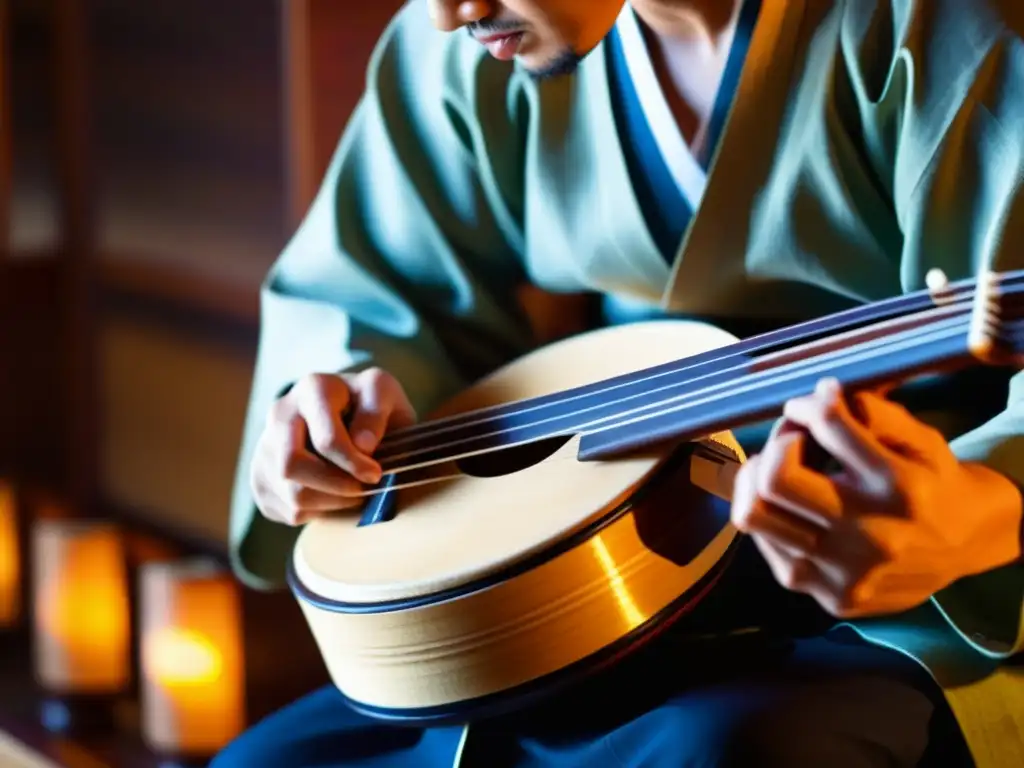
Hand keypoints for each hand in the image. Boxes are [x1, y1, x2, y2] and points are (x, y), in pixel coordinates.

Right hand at [251, 368, 415, 525]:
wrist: (350, 416)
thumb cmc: (370, 407)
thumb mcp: (384, 395)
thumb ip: (376, 413)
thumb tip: (363, 445)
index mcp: (313, 389)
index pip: (325, 440)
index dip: (353, 464)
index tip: (375, 474)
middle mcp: (280, 414)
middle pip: (292, 466)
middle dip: (335, 487)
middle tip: (363, 489)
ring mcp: (265, 446)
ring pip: (292, 495)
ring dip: (331, 502)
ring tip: (354, 492)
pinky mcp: (261, 478)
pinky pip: (287, 510)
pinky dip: (318, 511)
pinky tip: (334, 494)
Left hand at [730, 378, 1022, 618]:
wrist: (967, 546)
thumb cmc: (932, 481)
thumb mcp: (918, 436)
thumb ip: (872, 412)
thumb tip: (818, 397)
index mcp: (898, 485)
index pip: (827, 426)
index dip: (808, 405)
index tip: (811, 404)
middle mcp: (871, 533)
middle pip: (775, 478)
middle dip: (775, 444)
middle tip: (791, 439)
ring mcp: (847, 571)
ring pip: (754, 517)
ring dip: (755, 481)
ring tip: (775, 469)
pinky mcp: (833, 597)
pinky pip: (767, 548)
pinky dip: (769, 516)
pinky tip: (790, 505)